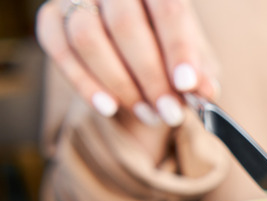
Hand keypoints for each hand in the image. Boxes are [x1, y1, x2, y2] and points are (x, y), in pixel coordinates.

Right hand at [36, 0, 217, 126]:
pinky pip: (59, 49)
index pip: (168, 10)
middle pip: (125, 26)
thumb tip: (205, 93)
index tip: (187, 86)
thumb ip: (200, 73)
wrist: (134, 45)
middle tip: (169, 113)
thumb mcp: (192, 59)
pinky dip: (84, 83)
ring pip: (88, 38)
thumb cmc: (169, 49)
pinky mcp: (51, 17)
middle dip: (150, 77)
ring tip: (148, 114)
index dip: (178, 50)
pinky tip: (109, 108)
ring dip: (120, 85)